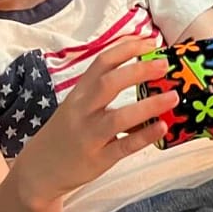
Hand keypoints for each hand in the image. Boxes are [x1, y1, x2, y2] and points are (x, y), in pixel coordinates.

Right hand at [45, 37, 173, 190]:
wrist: (39, 169)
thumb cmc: (65, 133)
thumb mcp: (77, 106)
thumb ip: (102, 91)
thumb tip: (143, 74)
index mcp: (79, 93)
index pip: (102, 62)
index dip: (127, 48)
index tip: (151, 42)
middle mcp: (82, 110)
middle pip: (109, 83)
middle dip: (139, 70)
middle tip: (165, 65)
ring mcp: (89, 135)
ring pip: (118, 117)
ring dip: (148, 105)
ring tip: (173, 97)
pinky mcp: (98, 159)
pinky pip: (123, 146)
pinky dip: (144, 136)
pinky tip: (162, 127)